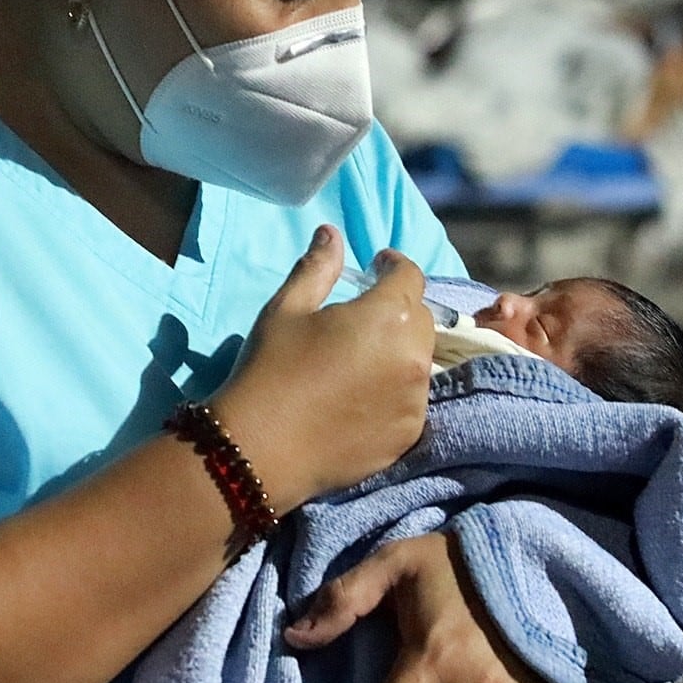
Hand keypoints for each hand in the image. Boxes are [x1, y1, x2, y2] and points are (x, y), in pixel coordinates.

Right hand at [213, 226, 433, 512]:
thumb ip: (318, 267)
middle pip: (421, 319)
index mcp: (389, 314)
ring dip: (399, 352)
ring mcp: (416, 399)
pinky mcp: (409, 434)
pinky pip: (412, 400)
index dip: (393, 266)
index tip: (376, 266)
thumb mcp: (287, 309)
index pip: (410, 275)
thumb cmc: (271, 369)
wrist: (260, 449)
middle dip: (399, 309)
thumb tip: (332, 233)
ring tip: (361, 361)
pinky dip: (396, 391)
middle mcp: (414, 355)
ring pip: (419, 361)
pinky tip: (361, 398)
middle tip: (364, 317)